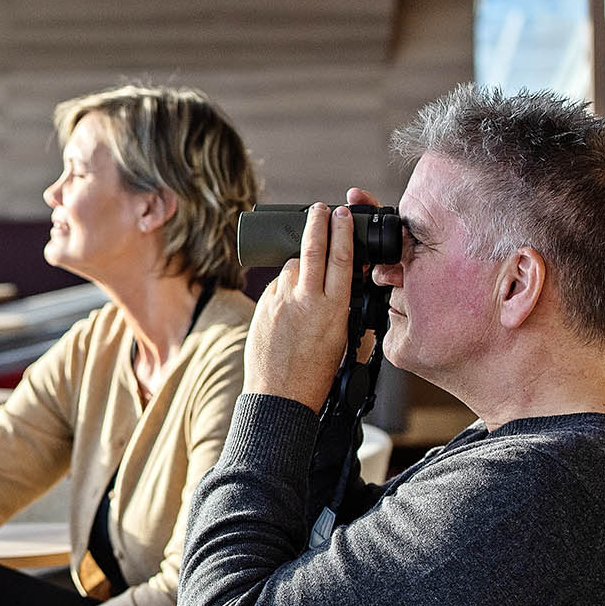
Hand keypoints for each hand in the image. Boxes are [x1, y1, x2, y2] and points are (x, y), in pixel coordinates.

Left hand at [246, 201, 361, 410]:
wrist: (279, 396)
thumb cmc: (315, 375)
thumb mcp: (342, 340)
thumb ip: (341, 307)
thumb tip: (342, 283)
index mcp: (334, 309)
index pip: (341, 258)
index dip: (342, 231)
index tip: (342, 214)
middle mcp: (306, 300)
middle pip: (313, 249)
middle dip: (317, 223)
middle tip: (320, 209)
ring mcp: (280, 301)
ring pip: (293, 267)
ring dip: (300, 266)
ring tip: (306, 284)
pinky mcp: (262, 307)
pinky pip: (276, 285)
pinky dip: (284, 287)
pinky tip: (289, 305)